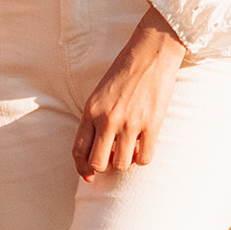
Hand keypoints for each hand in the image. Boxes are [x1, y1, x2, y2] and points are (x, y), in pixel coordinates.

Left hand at [74, 8, 188, 177]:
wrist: (151, 53)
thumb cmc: (125, 71)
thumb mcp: (100, 93)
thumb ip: (95, 118)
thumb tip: (98, 147)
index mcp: (91, 110)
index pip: (78, 150)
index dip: (81, 168)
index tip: (88, 175)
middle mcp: (107, 119)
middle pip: (98, 162)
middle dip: (103, 166)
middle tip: (112, 157)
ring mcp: (130, 123)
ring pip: (121, 164)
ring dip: (125, 162)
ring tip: (129, 149)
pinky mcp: (152, 124)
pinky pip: (144, 158)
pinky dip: (142, 158)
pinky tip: (143, 147)